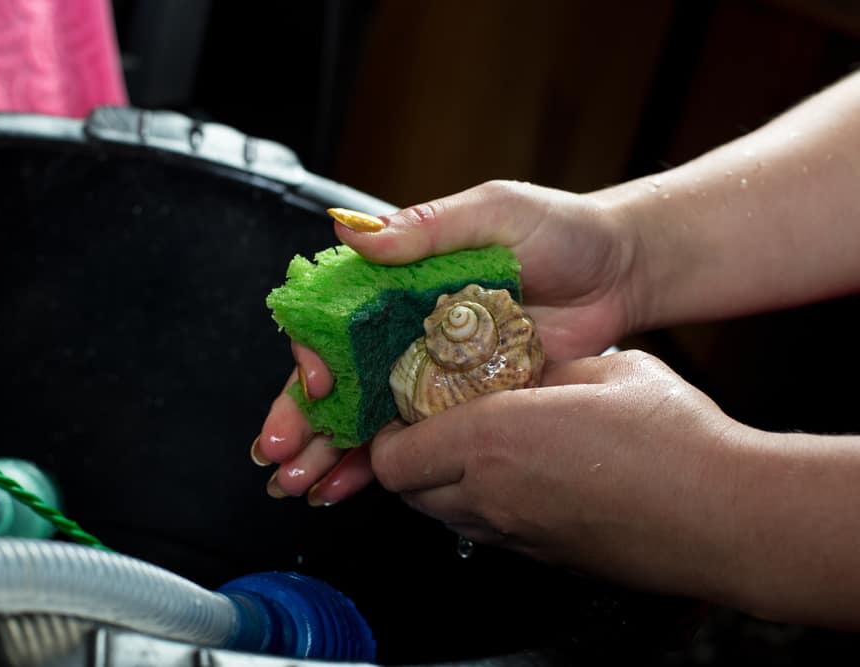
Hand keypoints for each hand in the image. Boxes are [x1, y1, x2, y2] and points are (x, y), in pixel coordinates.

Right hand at [254, 180, 641, 503]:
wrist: (622, 272)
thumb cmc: (560, 230)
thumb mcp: (492, 211)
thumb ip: (426, 226)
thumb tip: (353, 233)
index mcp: (399, 281)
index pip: (336, 320)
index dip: (313, 354)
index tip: (313, 385)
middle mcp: (406, 327)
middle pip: (341, 376)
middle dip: (304, 418)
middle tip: (281, 456)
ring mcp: (434, 369)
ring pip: (369, 415)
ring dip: (332, 451)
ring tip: (304, 485)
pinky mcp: (466, 402)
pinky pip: (417, 438)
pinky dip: (383, 464)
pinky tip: (350, 487)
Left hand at [370, 348, 747, 603]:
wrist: (729, 516)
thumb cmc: (674, 438)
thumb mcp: (604, 367)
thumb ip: (546, 370)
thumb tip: (522, 373)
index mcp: (492, 439)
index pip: (393, 455)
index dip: (388, 434)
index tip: (405, 410)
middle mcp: (491, 495)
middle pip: (408, 491)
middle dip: (409, 458)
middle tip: (436, 426)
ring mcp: (517, 535)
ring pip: (444, 516)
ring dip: (443, 484)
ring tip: (481, 451)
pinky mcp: (545, 559)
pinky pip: (488, 533)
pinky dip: (484, 508)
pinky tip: (526, 479)